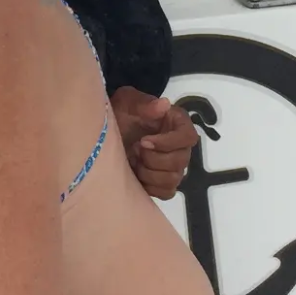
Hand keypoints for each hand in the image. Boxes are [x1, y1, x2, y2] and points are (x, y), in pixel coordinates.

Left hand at [111, 86, 196, 200]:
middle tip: (135, 150)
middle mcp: (180, 146)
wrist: (106, 133)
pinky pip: (166, 192)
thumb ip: (144, 104)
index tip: (143, 141)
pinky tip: (136, 175)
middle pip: (180, 161)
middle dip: (153, 159)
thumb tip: (165, 104)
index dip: (168, 142)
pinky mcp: (164, 182)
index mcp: (177, 124)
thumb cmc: (121, 113)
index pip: (188, 137)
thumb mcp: (127, 102)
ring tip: (134, 161)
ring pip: (173, 179)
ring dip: (149, 173)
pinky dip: (150, 186)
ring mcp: (174, 166)